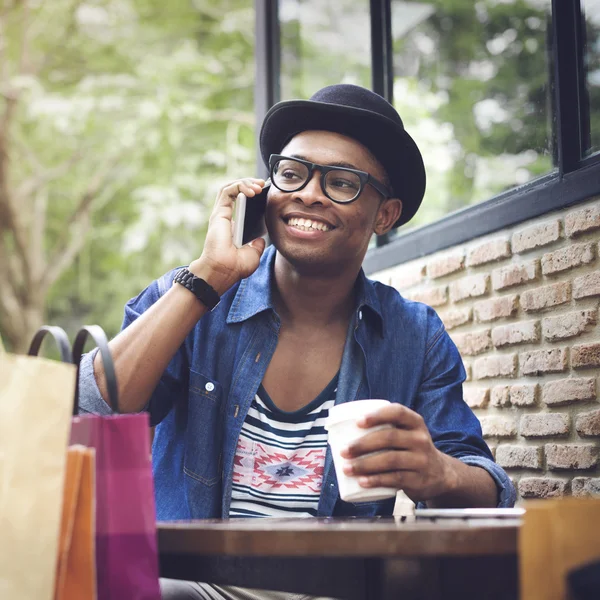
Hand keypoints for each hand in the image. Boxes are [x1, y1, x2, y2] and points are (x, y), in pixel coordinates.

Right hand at [189, 178, 267, 294]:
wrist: (223, 271)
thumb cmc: (235, 267)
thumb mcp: (253, 255)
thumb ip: (257, 245)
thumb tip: (261, 239)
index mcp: (233, 227)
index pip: (241, 203)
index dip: (252, 195)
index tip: (266, 194)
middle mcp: (226, 218)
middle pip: (236, 192)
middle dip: (250, 184)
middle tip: (264, 185)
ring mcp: (221, 214)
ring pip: (231, 188)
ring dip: (245, 183)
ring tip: (259, 186)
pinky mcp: (219, 213)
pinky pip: (227, 191)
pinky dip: (239, 186)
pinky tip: (252, 191)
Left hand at [339, 404, 454, 502]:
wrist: (440, 474)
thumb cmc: (411, 449)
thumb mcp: (406, 433)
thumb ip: (385, 428)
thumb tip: (343, 428)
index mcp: (415, 422)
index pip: (397, 412)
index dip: (377, 415)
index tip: (358, 422)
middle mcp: (420, 439)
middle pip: (389, 437)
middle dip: (363, 444)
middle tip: (344, 451)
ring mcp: (421, 460)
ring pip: (390, 460)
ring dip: (365, 464)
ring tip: (347, 468)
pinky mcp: (418, 480)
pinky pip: (395, 479)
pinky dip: (376, 480)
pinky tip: (362, 481)